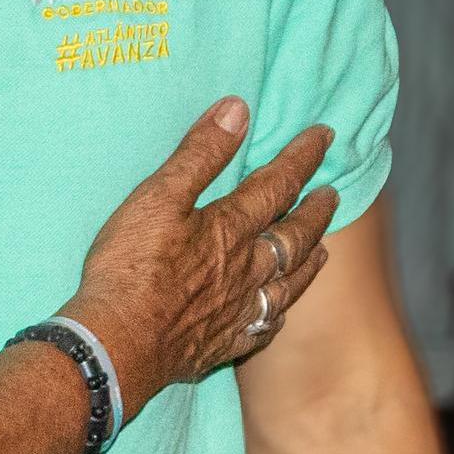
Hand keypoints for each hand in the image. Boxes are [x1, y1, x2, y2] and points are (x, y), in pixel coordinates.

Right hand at [63, 99, 335, 397]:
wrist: (119, 343)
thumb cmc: (132, 266)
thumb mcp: (159, 196)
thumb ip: (200, 153)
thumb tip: (239, 110)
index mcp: (231, 228)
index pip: (278, 184)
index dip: (302, 158)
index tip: (324, 136)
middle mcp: (247, 269)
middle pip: (294, 237)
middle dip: (316, 212)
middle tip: (333, 196)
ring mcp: (239, 310)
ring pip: (289, 284)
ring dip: (309, 263)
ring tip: (323, 251)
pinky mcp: (223, 343)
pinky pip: (263, 329)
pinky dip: (277, 316)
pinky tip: (278, 315)